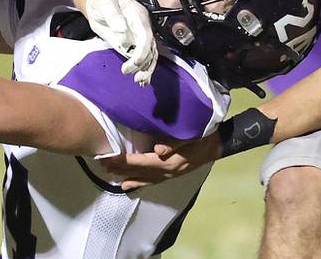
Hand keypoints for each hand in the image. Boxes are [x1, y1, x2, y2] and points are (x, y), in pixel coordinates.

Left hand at [84, 0, 158, 85]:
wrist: (98, 3)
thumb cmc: (102, 0)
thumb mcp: (105, 2)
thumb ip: (113, 14)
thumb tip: (122, 29)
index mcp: (138, 16)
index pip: (146, 35)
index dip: (143, 50)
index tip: (135, 61)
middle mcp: (141, 28)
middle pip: (150, 48)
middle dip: (145, 63)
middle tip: (133, 74)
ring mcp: (137, 37)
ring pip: (149, 55)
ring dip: (146, 69)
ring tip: (139, 81)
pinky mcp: (131, 45)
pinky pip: (141, 58)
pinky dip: (143, 69)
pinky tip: (142, 81)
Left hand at [101, 133, 220, 188]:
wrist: (217, 144)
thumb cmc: (204, 135)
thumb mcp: (193, 135)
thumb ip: (176, 141)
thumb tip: (158, 150)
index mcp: (171, 161)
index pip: (143, 161)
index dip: (126, 161)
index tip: (110, 157)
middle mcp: (167, 171)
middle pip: (140, 171)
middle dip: (121, 168)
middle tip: (103, 164)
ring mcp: (169, 175)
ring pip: (144, 178)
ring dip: (126, 175)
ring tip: (110, 173)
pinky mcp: (171, 175)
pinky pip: (151, 181)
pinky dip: (139, 183)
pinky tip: (128, 185)